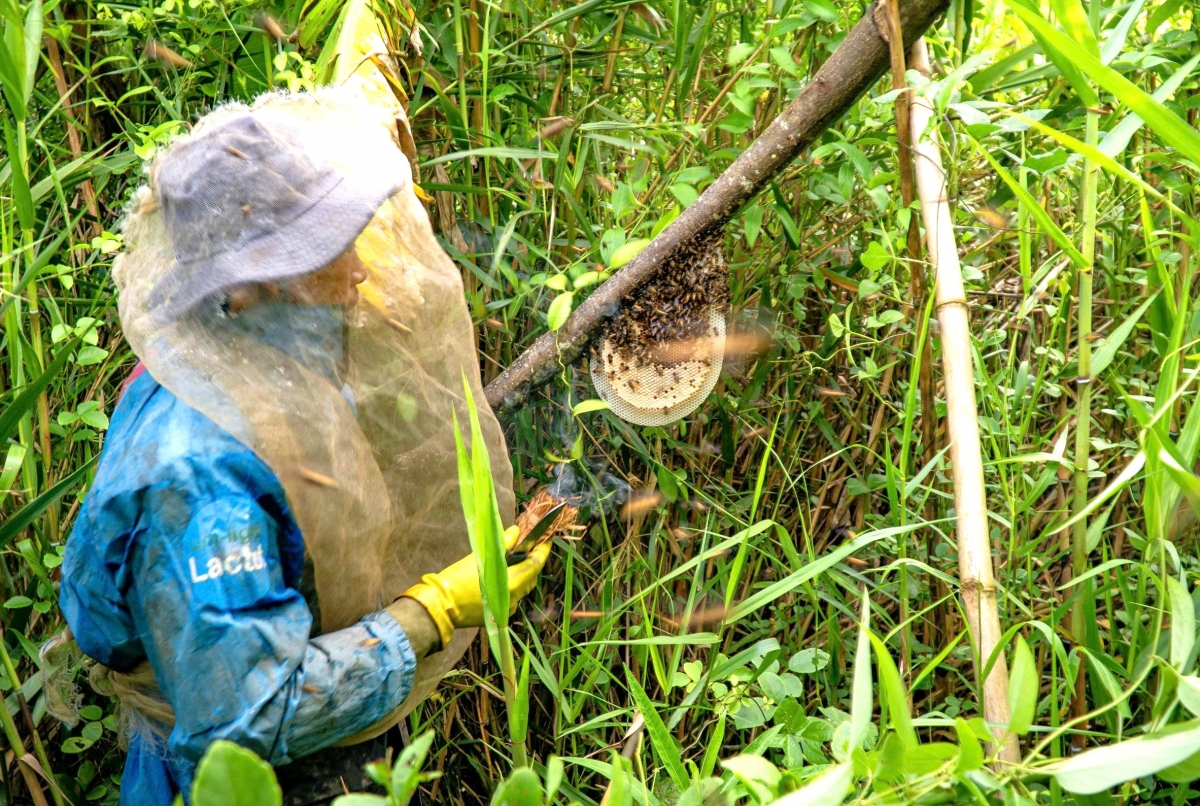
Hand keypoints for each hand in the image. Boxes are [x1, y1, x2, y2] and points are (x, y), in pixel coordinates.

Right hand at [395, 526, 550, 650]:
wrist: (441, 606)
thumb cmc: (458, 579)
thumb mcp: (480, 558)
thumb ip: (503, 544)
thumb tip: (517, 532)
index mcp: (512, 584)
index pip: (535, 564)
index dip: (543, 550)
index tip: (546, 538)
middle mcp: (513, 598)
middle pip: (531, 576)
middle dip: (533, 560)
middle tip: (530, 545)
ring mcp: (507, 608)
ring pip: (523, 587)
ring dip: (523, 572)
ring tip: (517, 557)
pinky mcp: (499, 614)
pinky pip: (513, 596)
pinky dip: (513, 583)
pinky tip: (504, 574)